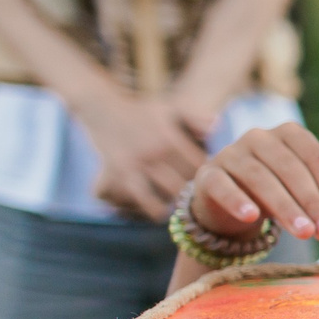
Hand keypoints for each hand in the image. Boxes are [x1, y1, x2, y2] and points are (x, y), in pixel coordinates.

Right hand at [82, 87, 207, 220]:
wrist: (102, 109)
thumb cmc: (144, 112)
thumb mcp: (170, 108)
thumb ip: (195, 117)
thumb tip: (216, 126)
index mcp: (167, 139)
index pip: (197, 168)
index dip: (204, 176)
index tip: (204, 178)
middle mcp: (149, 155)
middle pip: (180, 188)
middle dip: (187, 193)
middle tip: (190, 196)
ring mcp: (128, 169)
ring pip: (158, 202)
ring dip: (167, 207)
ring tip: (172, 205)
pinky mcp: (110, 179)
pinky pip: (133, 203)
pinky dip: (143, 209)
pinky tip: (151, 206)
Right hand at [189, 123, 318, 244]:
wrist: (230, 201)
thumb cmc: (281, 188)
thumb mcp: (315, 186)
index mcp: (289, 133)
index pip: (315, 159)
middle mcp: (258, 137)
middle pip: (290, 169)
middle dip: (311, 202)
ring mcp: (230, 154)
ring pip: (260, 178)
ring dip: (284, 206)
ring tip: (305, 233)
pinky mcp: (208, 175)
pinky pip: (223, 185)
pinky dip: (238, 199)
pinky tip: (253, 217)